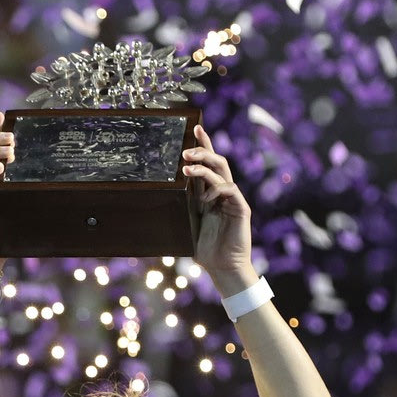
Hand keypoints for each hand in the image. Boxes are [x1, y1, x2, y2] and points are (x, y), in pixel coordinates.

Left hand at [184, 125, 253, 283]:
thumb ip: (180, 207)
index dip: (204, 144)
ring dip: (205, 165)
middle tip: (185, 149)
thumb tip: (155, 195)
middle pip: (217, 161)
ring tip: (187, 165)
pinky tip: (203, 199)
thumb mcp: (187, 223)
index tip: (195, 127)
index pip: (208, 164)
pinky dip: (215, 190)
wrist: (223, 268)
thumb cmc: (205, 249)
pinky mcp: (241, 208)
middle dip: (203, 150)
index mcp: (211, 193)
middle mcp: (223, 192)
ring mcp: (233, 199)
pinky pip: (229, 190)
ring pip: (222, 172)